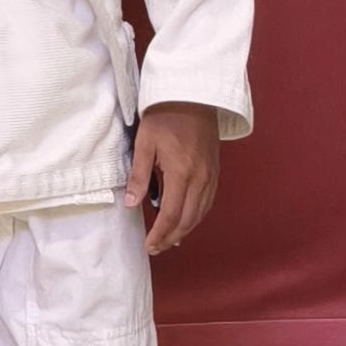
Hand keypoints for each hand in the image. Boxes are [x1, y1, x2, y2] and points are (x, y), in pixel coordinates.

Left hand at [127, 101, 220, 253]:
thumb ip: (138, 174)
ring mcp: (211, 177)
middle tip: (156, 247)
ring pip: (200, 213)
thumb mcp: (144, 143)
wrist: (193, 98)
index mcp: (181, 173)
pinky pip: (207, 202)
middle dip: (172, 236)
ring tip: (168, 239)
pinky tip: (185, 219)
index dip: (161, 233)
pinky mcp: (215, 173)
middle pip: (189, 218)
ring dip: (185, 229)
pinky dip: (196, 216)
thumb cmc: (164, 117)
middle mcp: (201, 180)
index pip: (172, 213)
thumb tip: (131, 203)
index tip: (150, 246)